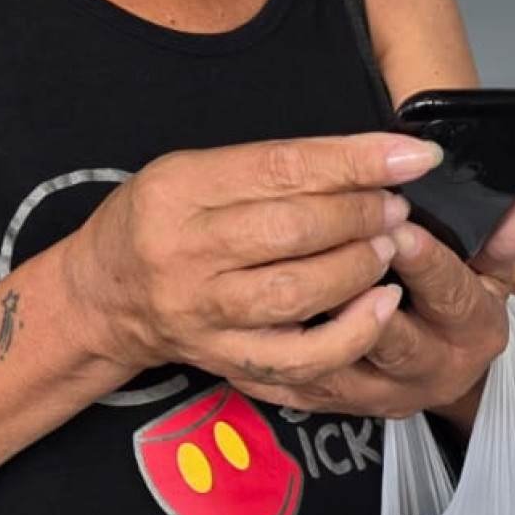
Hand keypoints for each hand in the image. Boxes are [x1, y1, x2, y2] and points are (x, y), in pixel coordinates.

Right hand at [59, 132, 442, 394]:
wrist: (103, 295)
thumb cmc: (158, 222)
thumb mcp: (193, 171)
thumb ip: (268, 168)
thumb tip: (364, 160)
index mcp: (179, 189)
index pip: (279, 168)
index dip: (354, 160)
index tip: (411, 155)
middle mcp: (184, 251)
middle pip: (291, 230)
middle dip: (361, 215)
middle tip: (394, 207)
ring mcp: (203, 312)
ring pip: (298, 293)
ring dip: (359, 266)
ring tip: (388, 247)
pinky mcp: (224, 359)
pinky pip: (300, 357)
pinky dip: (351, 334)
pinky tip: (380, 306)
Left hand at [240, 206, 514, 418]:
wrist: (439, 363)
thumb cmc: (454, 296)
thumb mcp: (487, 263)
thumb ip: (502, 235)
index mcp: (474, 330)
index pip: (454, 295)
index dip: (427, 262)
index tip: (400, 228)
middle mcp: (430, 371)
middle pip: (393, 340)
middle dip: (361, 293)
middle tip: (335, 249)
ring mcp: (377, 395)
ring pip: (337, 366)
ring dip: (310, 324)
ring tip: (284, 278)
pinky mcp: (331, 405)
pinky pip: (294, 385)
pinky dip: (271, 353)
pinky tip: (252, 316)